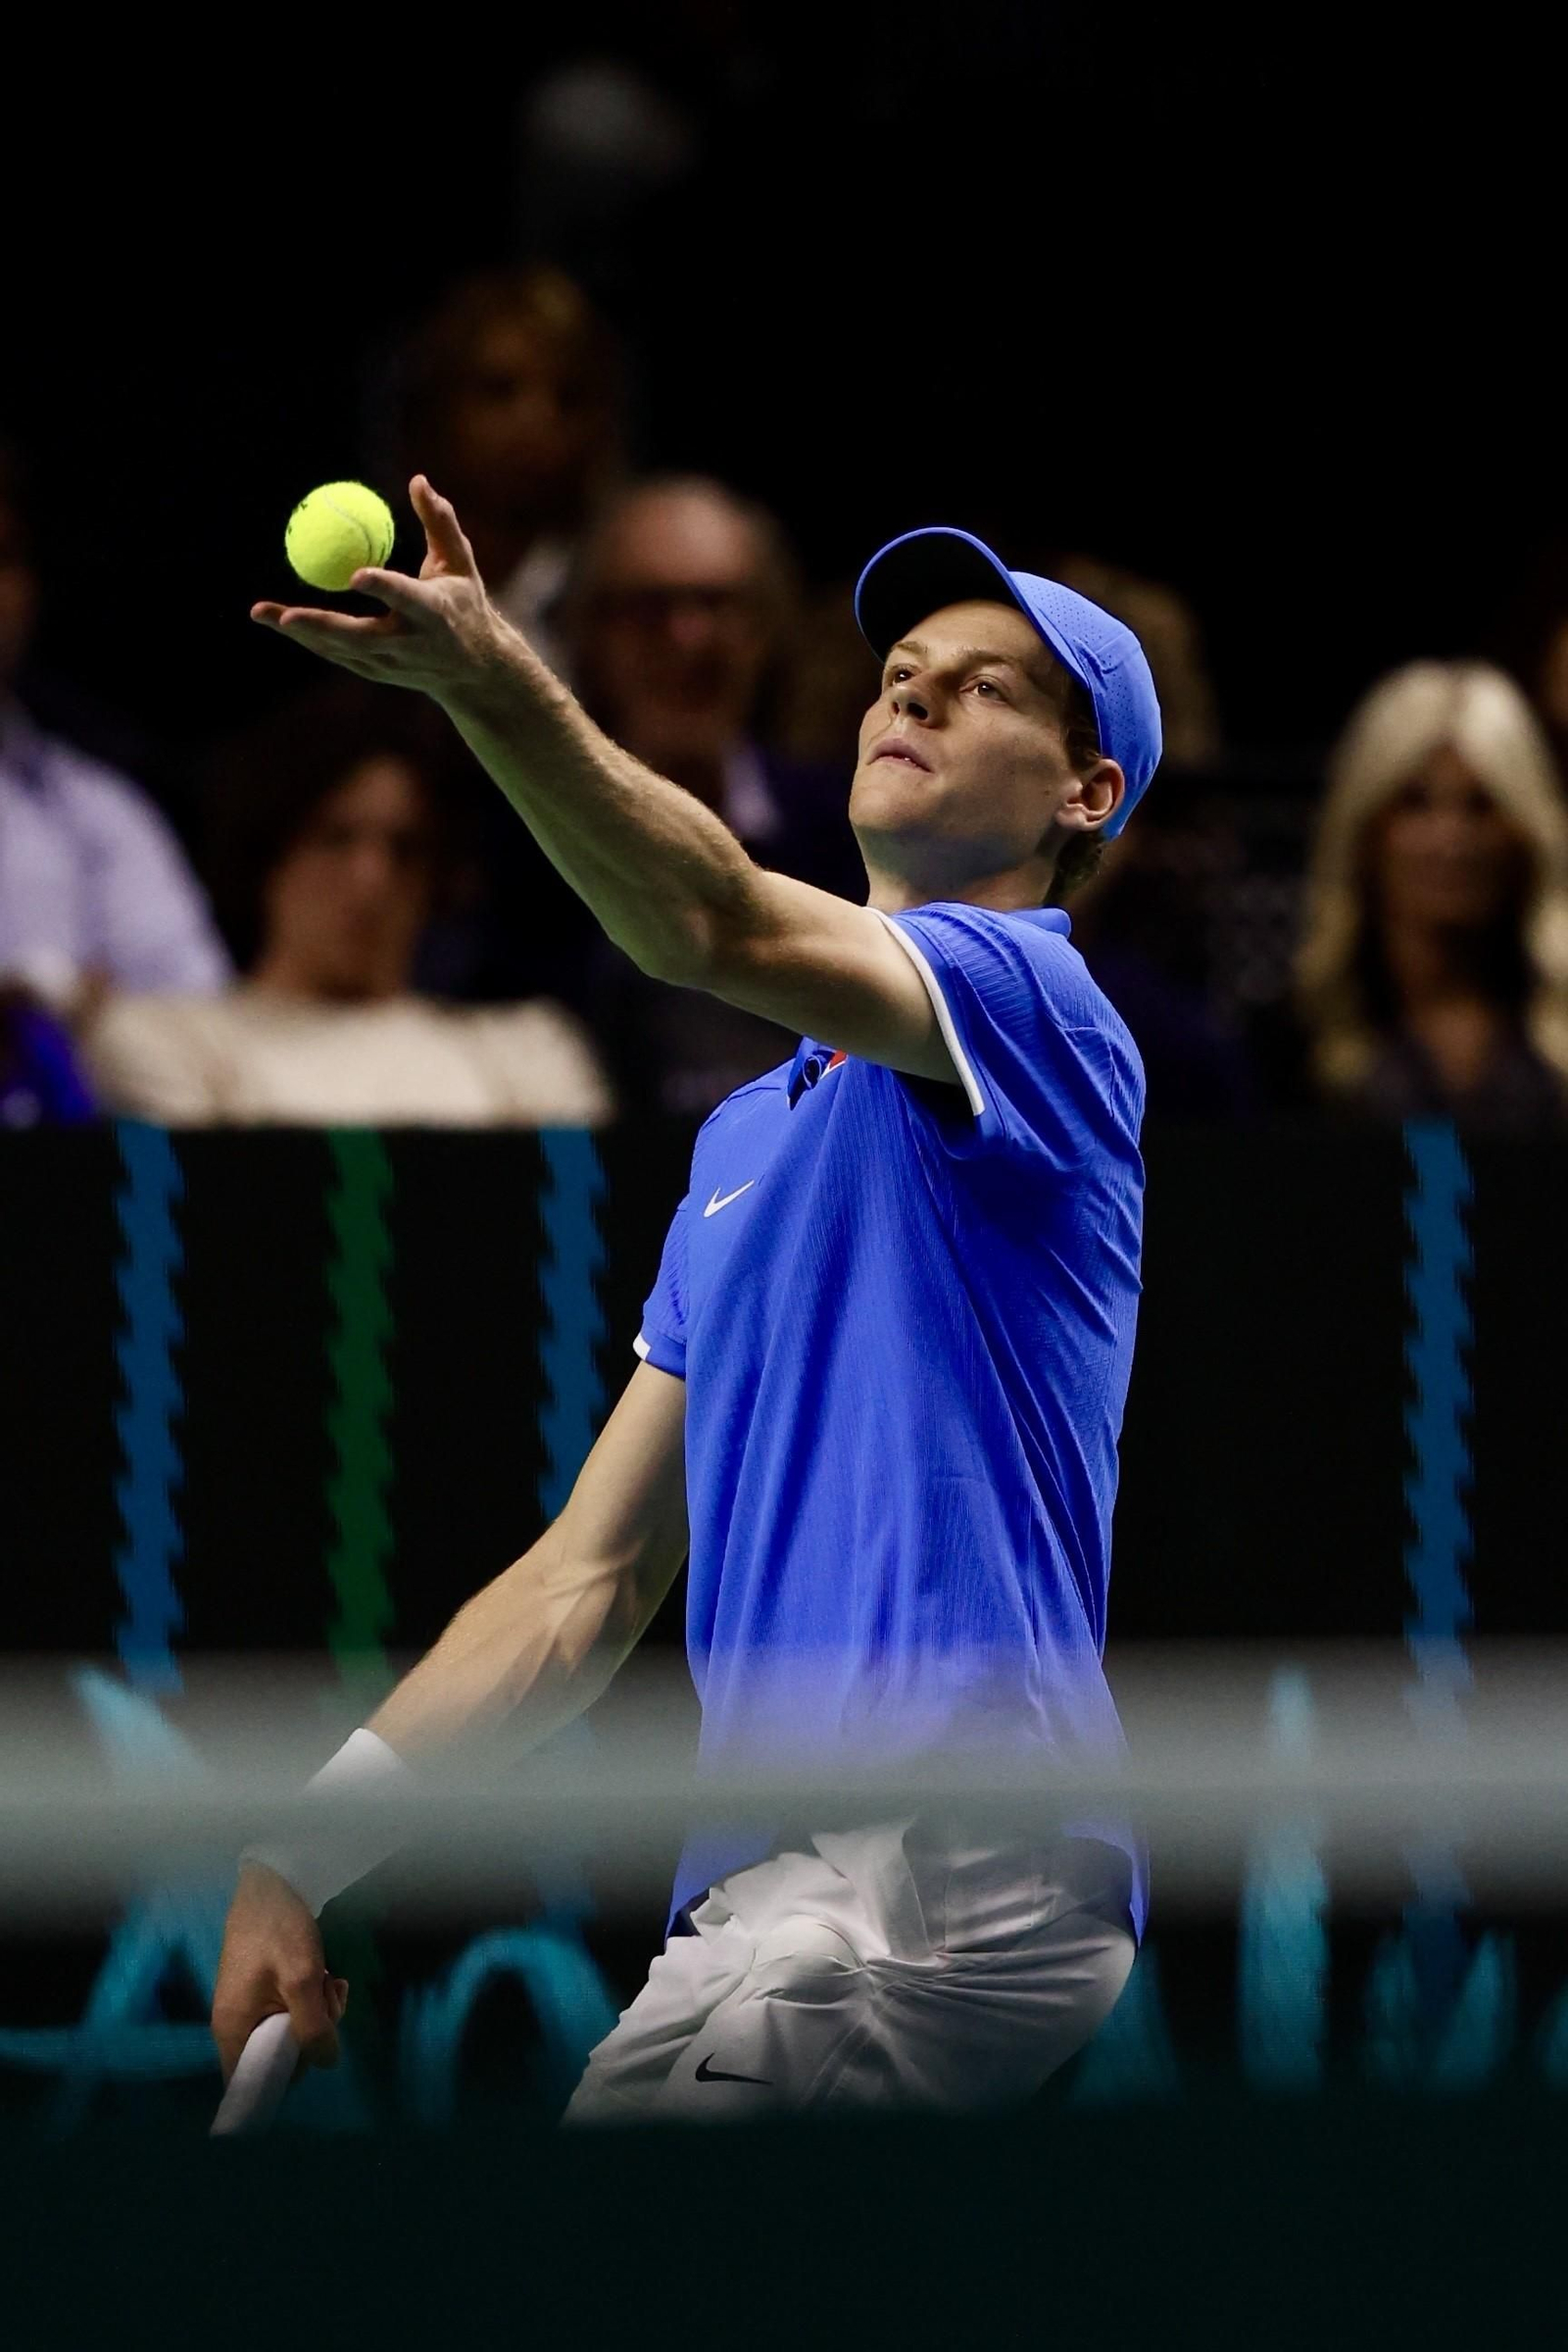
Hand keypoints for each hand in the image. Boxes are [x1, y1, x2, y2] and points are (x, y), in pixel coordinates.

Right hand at [211, 1861, 348, 2082]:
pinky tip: (329, 1979)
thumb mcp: (303, 1979)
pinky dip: (315, 2000)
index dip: (281, 2082)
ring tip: (331, 1984)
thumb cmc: (279, 1931)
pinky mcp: (265, 1992)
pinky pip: (293, 2012)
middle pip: (278, 2057)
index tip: (311, 2061)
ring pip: (292, 2033)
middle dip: (312, 2037)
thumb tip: (327, 2062)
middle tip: (328, 2005)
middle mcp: (235, 2024)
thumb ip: (314, 2026)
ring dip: (320, 2014)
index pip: (247, 2083)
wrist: (272, 1884)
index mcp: (232, 2029)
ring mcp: (250, 2007)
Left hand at [251, 475, 505, 699]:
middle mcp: (410, 644)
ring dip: (301, 632)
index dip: (383, 588)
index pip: (406, 599)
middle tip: (287, 616)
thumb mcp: (460, 564)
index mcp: (434, 614)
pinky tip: (280, 620)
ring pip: (340, 648)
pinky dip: (310, 637)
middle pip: (360, 637)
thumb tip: (418, 480)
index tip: (356, 575)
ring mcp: (390, 663)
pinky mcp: (376, 672)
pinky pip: (336, 653)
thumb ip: (440, 523)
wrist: (474, 672)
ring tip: (261, 612)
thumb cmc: (465, 605)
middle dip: (322, 627)